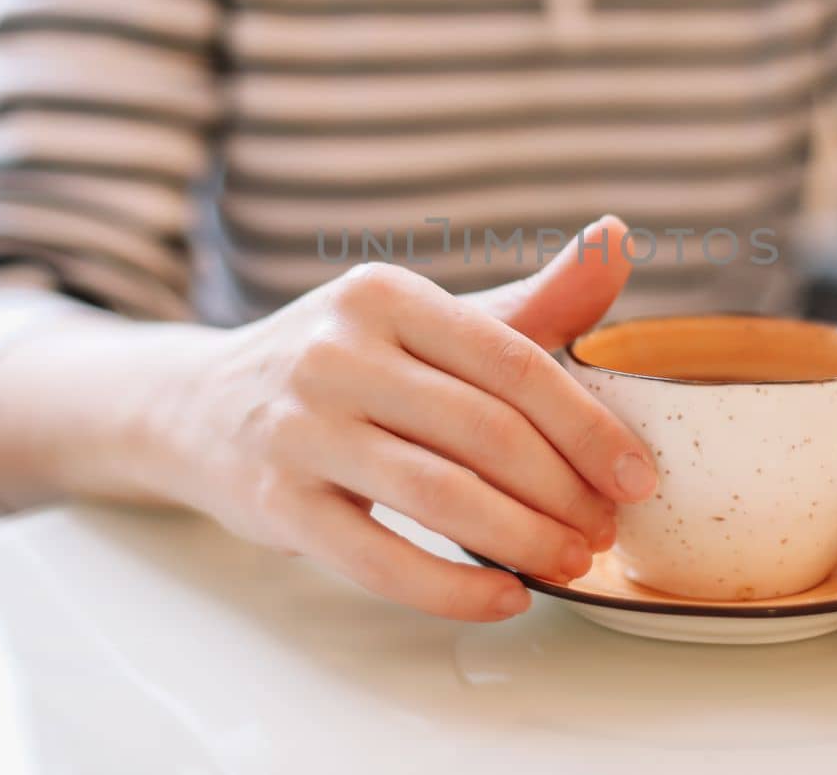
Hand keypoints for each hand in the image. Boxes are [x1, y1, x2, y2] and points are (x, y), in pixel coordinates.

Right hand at [152, 216, 655, 621]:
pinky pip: (380, 559)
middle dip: (563, 491)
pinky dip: (453, 588)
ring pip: (439, 495)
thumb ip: (529, 300)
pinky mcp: (276, 502)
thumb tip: (617, 238)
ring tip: (570, 563)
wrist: (199, 405)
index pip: (512, 361)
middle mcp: (337, 350)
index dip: (587, 425)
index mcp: (388, 295)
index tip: (636, 476)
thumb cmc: (344, 364)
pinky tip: (504, 599)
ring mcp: (301, 427)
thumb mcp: (425, 319)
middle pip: (485, 431)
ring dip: (523, 540)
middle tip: (604, 530)